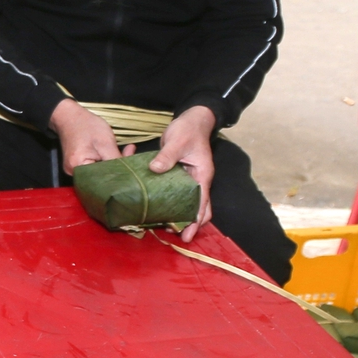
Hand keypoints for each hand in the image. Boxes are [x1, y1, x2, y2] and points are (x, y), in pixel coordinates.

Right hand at [49, 99, 132, 171]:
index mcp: (77, 168)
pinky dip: (106, 162)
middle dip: (118, 167)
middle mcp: (73, 174)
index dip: (118, 172)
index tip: (131, 161)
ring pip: (100, 173)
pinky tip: (114, 153)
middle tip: (129, 152)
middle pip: (101, 178)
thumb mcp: (105, 142)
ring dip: (113, 164)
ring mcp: (74, 171)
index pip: (102, 179)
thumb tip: (129, 173)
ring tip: (125, 150)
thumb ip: (116, 160)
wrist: (69, 117)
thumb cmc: (86, 126)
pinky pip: (95, 169)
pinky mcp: (78, 167)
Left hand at [146, 106, 217, 240]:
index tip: (188, 234)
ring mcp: (189, 180)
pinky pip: (178, 195)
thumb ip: (167, 156)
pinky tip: (160, 211)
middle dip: (190, 223)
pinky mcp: (179, 177)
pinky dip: (172, 204)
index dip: (196, 220)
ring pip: (189, 203)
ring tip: (167, 227)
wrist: (191, 121)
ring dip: (180, 215)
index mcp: (202, 175)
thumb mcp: (177, 141)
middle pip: (199, 208)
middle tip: (178, 236)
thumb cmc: (188, 130)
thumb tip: (155, 169)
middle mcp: (198, 181)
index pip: (202, 202)